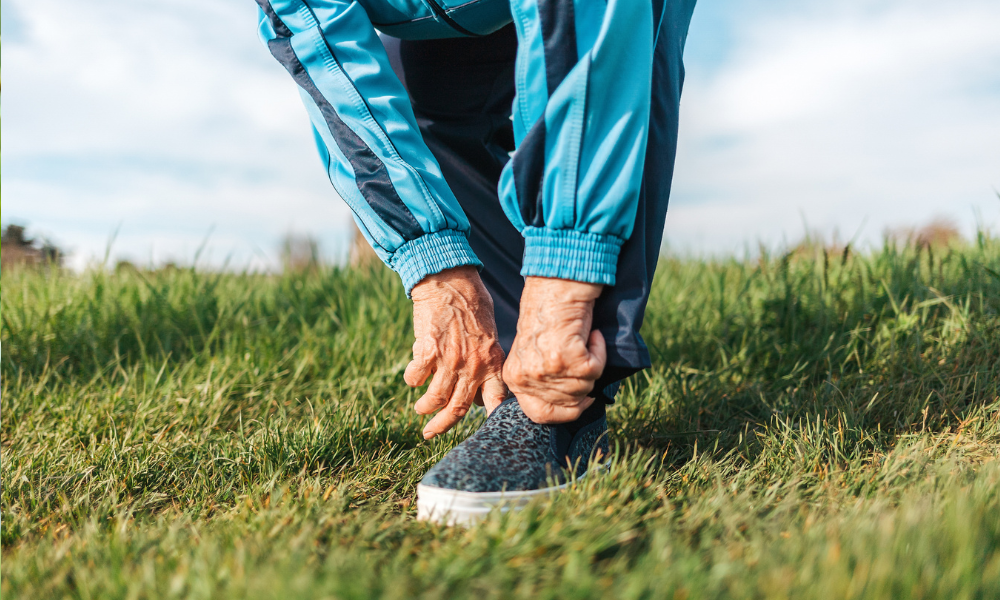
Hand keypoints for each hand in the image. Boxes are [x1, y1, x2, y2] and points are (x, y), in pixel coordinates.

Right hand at [405, 266, 506, 438]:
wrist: (449, 279)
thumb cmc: (472, 303)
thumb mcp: (489, 334)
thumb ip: (485, 360)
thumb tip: (476, 386)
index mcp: (492, 362)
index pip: (494, 402)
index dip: (488, 420)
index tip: (481, 434)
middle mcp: (472, 366)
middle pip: (457, 409)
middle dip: (442, 426)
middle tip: (430, 434)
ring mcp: (450, 360)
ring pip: (434, 398)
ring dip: (424, 407)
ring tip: (419, 408)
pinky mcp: (427, 351)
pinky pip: (415, 377)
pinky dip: (412, 380)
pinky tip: (412, 377)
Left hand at [503, 276, 606, 423]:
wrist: (556, 289)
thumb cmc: (546, 318)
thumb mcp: (530, 354)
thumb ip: (537, 381)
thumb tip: (562, 407)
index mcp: (515, 378)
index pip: (539, 415)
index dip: (563, 412)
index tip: (578, 402)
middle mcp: (529, 378)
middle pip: (569, 405)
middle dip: (583, 387)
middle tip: (586, 366)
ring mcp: (550, 371)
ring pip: (586, 388)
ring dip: (591, 365)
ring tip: (581, 342)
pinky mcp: (572, 361)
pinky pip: (597, 369)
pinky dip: (599, 351)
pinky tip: (591, 336)